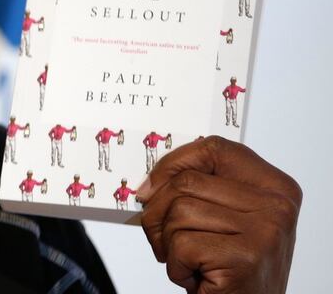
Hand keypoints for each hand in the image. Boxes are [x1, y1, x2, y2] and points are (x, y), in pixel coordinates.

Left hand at [137, 136, 300, 292]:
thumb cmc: (232, 267)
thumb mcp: (226, 218)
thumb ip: (202, 189)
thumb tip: (150, 182)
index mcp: (274, 186)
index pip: (214, 148)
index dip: (173, 163)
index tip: (151, 185)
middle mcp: (276, 205)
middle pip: (185, 182)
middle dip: (158, 213)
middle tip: (166, 240)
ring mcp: (264, 231)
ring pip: (179, 212)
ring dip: (169, 244)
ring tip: (189, 261)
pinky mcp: (244, 258)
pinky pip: (182, 246)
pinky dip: (176, 267)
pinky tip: (197, 277)